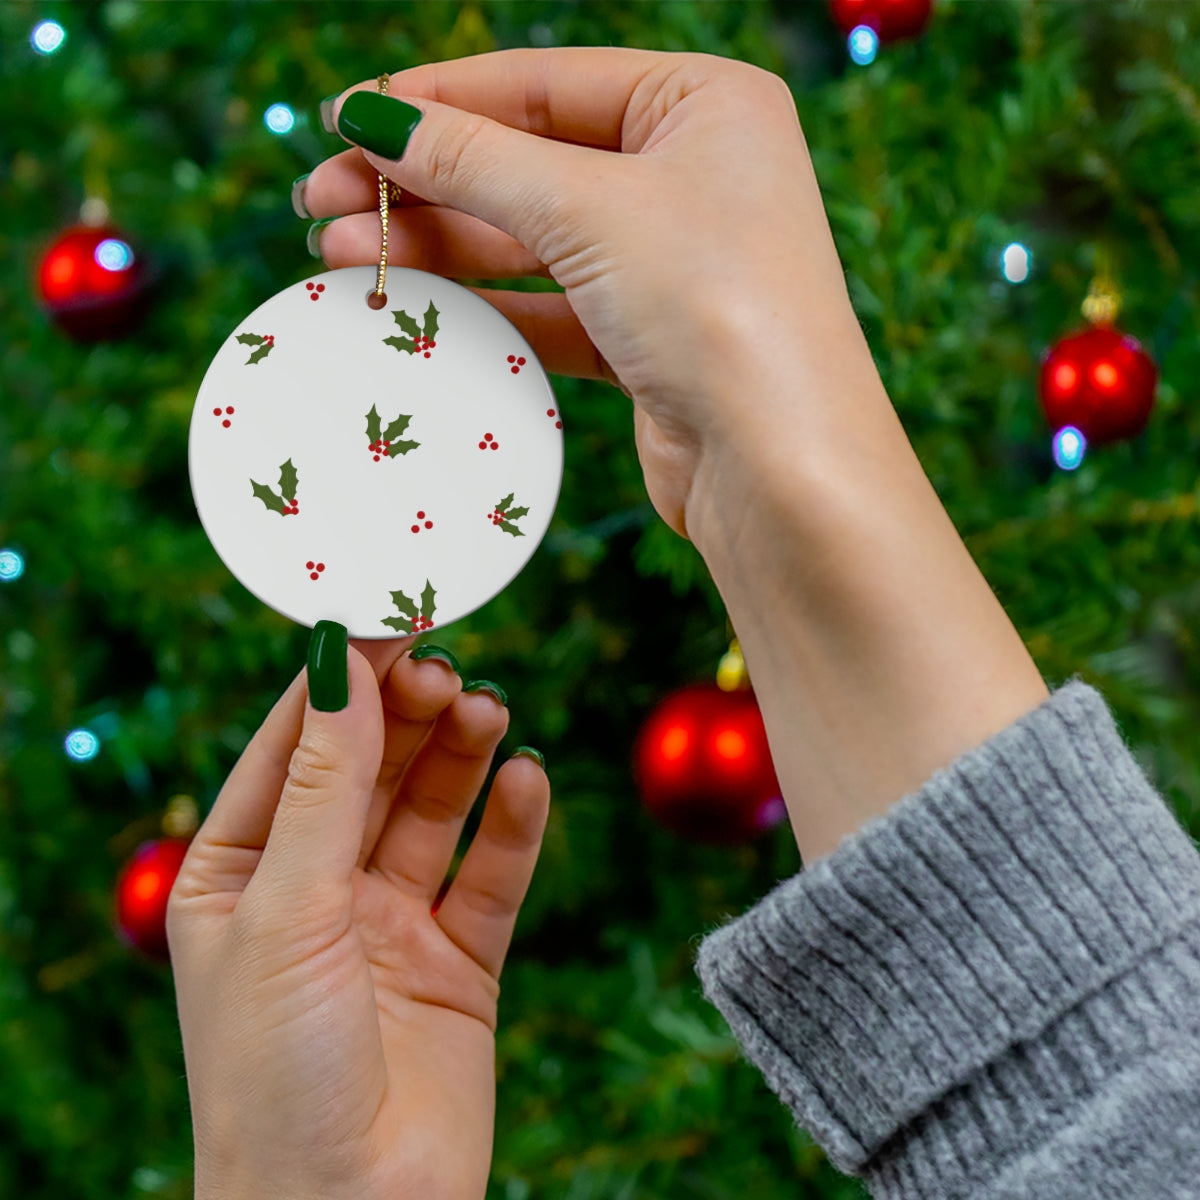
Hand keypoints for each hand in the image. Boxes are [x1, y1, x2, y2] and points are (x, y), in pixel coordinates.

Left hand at [167, 637, 549, 1199]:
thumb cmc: (275, 1073)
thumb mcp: (287, 909)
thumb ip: (325, 785)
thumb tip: (341, 664)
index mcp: (240, 874)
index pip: (293, 749)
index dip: (340, 683)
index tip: (388, 619)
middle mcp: (315, 890)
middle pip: (371, 769)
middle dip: (407, 715)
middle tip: (447, 668)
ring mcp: (389, 924)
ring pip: (433, 811)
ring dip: (461, 756)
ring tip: (489, 711)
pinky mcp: (459, 962)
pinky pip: (490, 875)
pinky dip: (513, 825)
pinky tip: (527, 780)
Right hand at [300, 47, 871, 542]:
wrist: (780, 467)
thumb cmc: (715, 306)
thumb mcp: (588, 209)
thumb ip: (475, 160)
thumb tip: (373, 117)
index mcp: (703, 104)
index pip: (543, 83)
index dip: (437, 100)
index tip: (344, 118)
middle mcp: (692, 174)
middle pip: (528, 162)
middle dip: (422, 182)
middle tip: (320, 200)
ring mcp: (671, 261)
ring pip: (530, 240)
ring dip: (436, 247)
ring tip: (338, 254)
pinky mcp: (649, 339)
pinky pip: (549, 308)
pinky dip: (481, 307)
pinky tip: (408, 306)